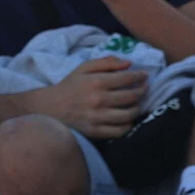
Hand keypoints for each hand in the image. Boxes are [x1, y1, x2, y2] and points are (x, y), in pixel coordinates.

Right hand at [33, 57, 147, 139]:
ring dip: (138, 108)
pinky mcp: (95, 132)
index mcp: (96, 82)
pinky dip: (128, 126)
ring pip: (128, 115)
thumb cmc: (69, 87)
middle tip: (145, 89)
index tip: (145, 76)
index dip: (140, 76)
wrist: (49, 109)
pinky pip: (119, 131)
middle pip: (131, 97)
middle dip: (142, 91)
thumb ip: (106, 62)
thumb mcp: (84, 68)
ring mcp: (97, 118)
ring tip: (138, 104)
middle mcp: (99, 100)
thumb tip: (129, 63)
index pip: (127, 79)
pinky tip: (128, 120)